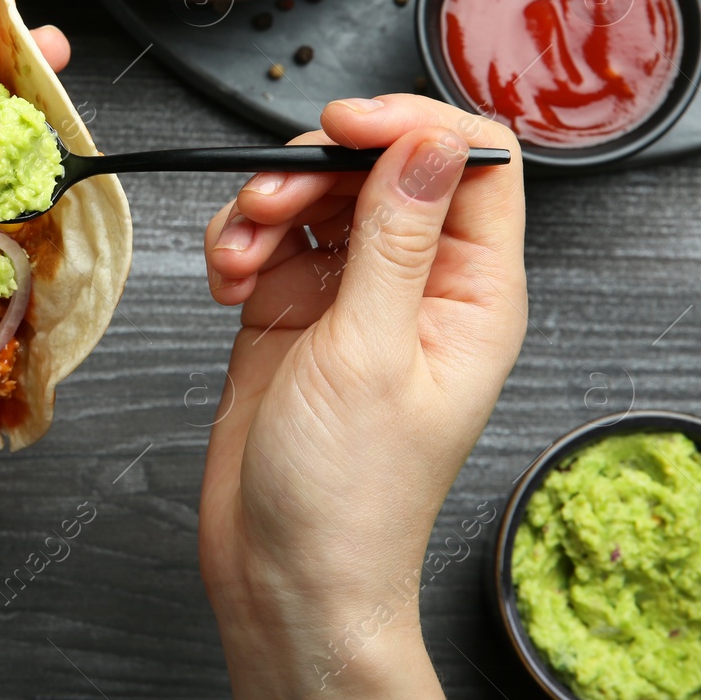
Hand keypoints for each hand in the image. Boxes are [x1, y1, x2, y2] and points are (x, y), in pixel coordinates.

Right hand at [197, 96, 525, 699]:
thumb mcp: (369, 353)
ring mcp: (354, 298)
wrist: (282, 573)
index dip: (412, 126)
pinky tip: (226, 280)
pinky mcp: (294, 313)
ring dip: (265, 206)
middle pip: (380, 167)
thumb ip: (395, 237)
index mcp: (473, 293)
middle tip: (269, 202)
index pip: (474, 162)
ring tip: (238, 254)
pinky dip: (239, 243)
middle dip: (315, 169)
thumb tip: (431, 140)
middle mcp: (419, 285)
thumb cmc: (347, 494)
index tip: (344, 126)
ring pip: (318, 197)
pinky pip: (270, 239)